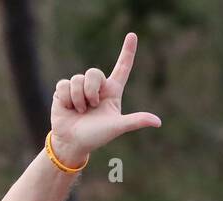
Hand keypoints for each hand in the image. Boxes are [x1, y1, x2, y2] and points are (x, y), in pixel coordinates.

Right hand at [49, 33, 160, 167]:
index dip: (127, 51)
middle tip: (91, 106)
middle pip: (93, 72)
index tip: (132, 35)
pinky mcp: (64, 90)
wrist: (72, 143)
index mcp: (112, 92)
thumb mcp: (117, 127)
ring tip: (80, 111)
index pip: (122, 68)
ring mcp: (80, 87)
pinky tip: (68, 108)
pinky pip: (65, 84)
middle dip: (91, 90)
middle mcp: (97, 87)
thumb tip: (158, 122)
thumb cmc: (96, 136)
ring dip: (78, 98)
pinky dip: (67, 99)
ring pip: (78, 79)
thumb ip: (135, 121)